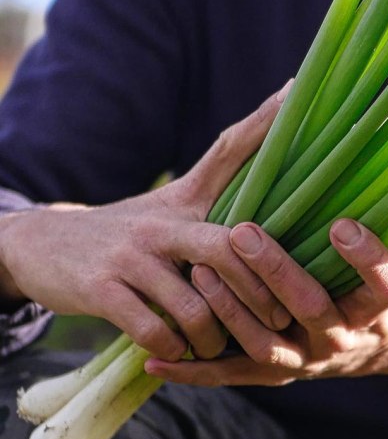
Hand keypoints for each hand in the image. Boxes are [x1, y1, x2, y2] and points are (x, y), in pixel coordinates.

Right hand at [0, 84, 294, 360]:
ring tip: (219, 347)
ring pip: (196, 304)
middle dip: (261, 293)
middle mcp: (162, 222)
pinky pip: (155, 329)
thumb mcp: (171, 205)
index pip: (229, 149)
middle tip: (278, 322)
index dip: (263, 120)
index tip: (296, 86)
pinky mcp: (102, 290)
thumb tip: (277, 182)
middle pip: (228, 248)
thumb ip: (219, 191)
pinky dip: (175, 349)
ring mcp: (131, 256)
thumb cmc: (126, 233)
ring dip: (215, 337)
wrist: (40, 245)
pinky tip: (178, 352)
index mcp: (185, 199)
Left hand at [143, 218, 387, 385]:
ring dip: (231, 309)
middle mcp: (342, 337)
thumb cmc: (366, 281)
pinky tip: (154, 360)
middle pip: (313, 308)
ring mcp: (306, 359)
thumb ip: (386, 219)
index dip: (366, 258)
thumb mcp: (387, 256)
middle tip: (243, 233)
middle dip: (277, 271)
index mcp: (377, 307)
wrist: (365, 344)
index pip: (384, 285)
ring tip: (198, 273)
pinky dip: (192, 371)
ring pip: (267, 343)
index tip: (340, 223)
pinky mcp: (272, 375)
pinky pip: (230, 375)